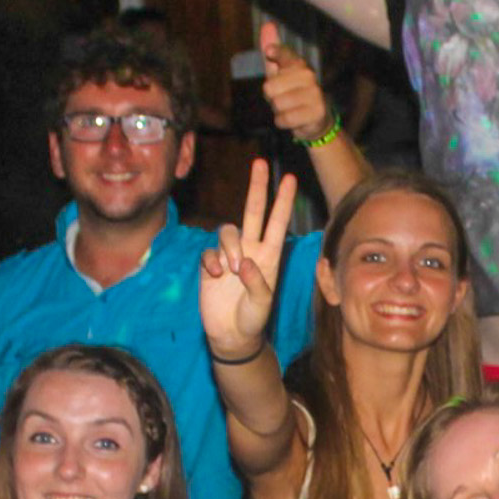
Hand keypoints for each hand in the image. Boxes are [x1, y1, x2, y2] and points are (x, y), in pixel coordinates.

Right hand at [200, 159, 297, 362]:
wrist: (231, 335)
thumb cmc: (252, 320)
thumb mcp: (262, 304)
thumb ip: (257, 283)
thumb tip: (243, 262)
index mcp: (269, 256)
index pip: (277, 222)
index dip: (282, 201)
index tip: (289, 178)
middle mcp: (250, 250)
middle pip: (253, 211)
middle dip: (257, 187)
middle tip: (259, 162)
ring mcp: (229, 256)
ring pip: (227, 230)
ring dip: (229, 246)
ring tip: (231, 270)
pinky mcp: (209, 265)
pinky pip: (208, 252)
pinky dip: (211, 261)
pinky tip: (214, 277)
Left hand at [259, 20, 331, 141]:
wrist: (316, 119)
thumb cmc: (293, 93)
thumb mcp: (279, 72)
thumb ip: (272, 51)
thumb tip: (268, 24)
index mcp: (298, 64)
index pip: (284, 55)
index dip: (276, 53)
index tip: (269, 52)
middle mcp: (308, 75)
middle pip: (269, 88)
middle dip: (271, 98)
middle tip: (283, 99)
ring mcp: (314, 93)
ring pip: (277, 104)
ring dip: (278, 111)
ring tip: (290, 109)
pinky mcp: (317, 112)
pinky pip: (285, 118)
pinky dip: (283, 122)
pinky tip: (293, 119)